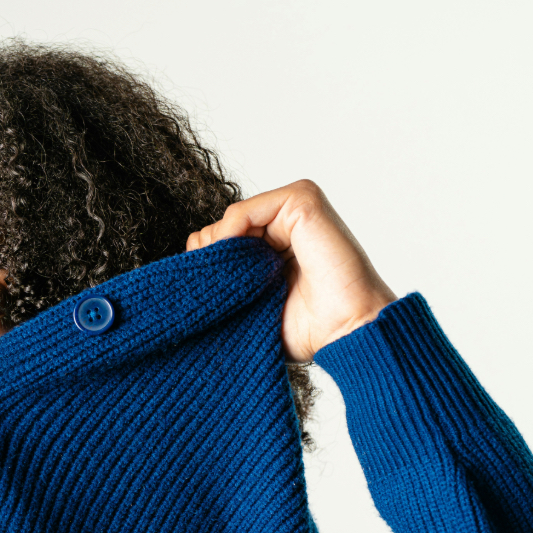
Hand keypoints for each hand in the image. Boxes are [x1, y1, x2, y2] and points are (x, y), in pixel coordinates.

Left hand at [186, 180, 396, 362]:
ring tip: (239, 283)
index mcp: (276, 246)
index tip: (215, 295)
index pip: (221, 241)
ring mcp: (295, 209)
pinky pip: (242, 211)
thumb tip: (186, 261)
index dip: (208, 266)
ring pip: (228, 220)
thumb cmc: (308, 329)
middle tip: (228, 289)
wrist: (345, 332)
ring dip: (221, 251)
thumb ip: (223, 281)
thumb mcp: (252, 305)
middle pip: (220, 228)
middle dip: (212, 258)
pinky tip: (237, 260)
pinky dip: (230, 234)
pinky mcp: (302, 200)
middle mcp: (285, 223)